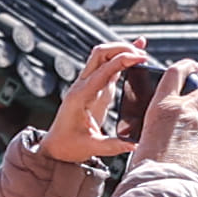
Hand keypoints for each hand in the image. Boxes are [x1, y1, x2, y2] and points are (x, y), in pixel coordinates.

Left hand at [24, 40, 151, 165]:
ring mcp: (88, 85)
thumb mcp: (90, 148)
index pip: (104, 70)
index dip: (124, 60)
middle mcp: (83, 86)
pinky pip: (108, 67)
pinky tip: (134, 53)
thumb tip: (135, 144)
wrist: (55, 147)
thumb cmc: (68, 146)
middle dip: (122, 48)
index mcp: (81, 96)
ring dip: (121, 50)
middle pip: (101, 54)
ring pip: (103, 57)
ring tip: (142, 51)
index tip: (143, 59)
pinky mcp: (95, 89)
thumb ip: (113, 145)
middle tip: (143, 55)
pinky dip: (121, 59)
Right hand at [131, 64, 197, 173]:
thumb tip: (178, 120)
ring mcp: (197, 124)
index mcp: (161, 105)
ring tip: (187, 144)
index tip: (196, 66)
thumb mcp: (149, 129)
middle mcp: (182, 109)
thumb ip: (166, 119)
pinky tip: (189, 157)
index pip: (175, 73)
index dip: (187, 65)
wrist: (158, 180)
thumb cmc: (148, 160)